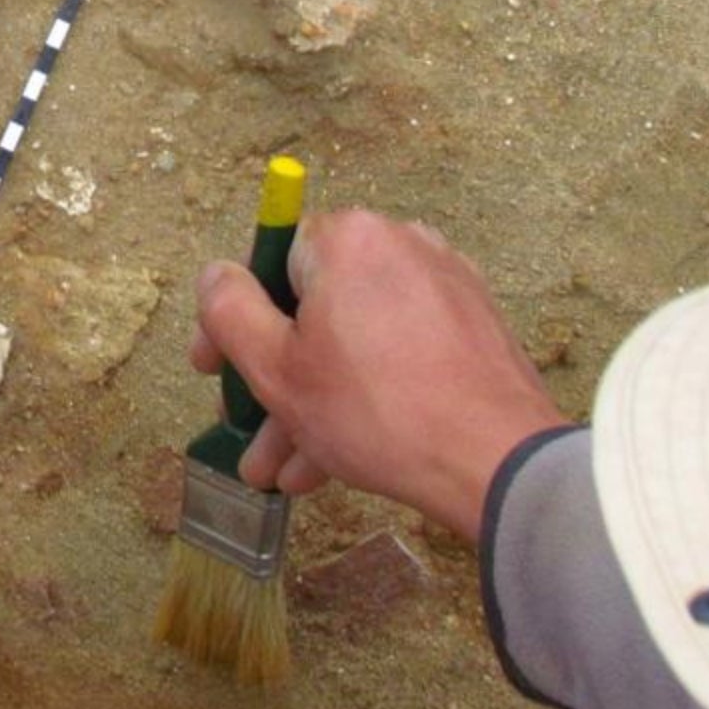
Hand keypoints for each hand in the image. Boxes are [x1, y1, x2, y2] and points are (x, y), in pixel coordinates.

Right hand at [189, 210, 567, 541]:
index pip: (267, 260)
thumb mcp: (276, 368)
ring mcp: (444, 285)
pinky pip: (398, 352)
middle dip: (275, 378)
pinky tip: (337, 457)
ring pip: (354, 339)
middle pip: (312, 307)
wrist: (496, 461)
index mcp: (348, 239)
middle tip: (250, 431)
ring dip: (314, 401)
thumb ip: (228, 311)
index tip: (212, 371)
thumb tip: (216, 275)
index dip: (232, 320)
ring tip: (287, 470)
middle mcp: (400, 244)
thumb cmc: (377, 411)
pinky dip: (364, 393)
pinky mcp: (473, 327)